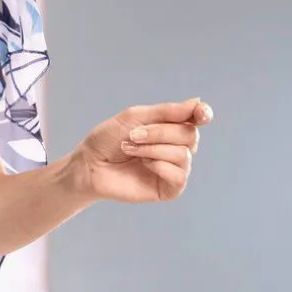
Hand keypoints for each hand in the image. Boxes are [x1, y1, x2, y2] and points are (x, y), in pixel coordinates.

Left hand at [69, 97, 213, 203]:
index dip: (203, 114)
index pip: (196, 119)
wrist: (89, 164)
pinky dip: (160, 166)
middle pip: (189, 135)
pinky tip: (144, 165)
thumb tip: (198, 103)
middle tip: (133, 135)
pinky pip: (179, 176)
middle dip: (160, 132)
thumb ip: (167, 112)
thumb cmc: (108, 140)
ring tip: (130, 149)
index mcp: (170, 127)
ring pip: (183, 154)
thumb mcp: (135, 117)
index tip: (201, 114)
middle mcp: (176, 147)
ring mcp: (174, 169)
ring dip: (153, 149)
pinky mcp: (169, 189)